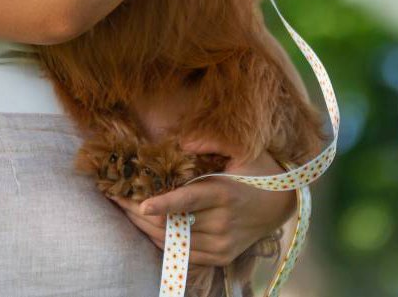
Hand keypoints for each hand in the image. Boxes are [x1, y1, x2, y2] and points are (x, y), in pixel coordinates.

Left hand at [106, 139, 295, 269]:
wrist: (282, 203)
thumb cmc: (258, 170)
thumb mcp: (241, 149)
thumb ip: (209, 142)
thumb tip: (180, 141)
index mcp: (224, 193)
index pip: (188, 201)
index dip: (163, 204)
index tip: (139, 203)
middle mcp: (222, 223)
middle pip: (173, 222)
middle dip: (139, 211)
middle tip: (115, 196)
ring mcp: (221, 244)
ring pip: (174, 241)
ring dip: (145, 226)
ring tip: (123, 208)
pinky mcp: (221, 256)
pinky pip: (184, 254)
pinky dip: (162, 241)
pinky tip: (145, 225)